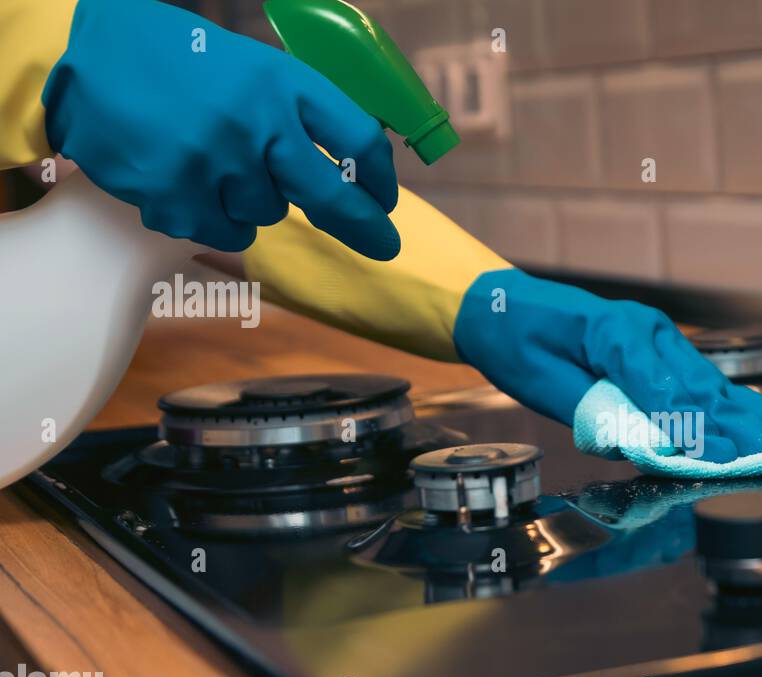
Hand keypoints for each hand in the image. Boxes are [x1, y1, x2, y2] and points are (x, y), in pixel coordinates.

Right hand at [41, 0, 398, 256]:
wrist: (87, 55)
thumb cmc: (180, 63)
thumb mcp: (251, 68)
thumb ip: (296, 113)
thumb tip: (349, 173)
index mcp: (283, 84)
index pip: (356, 139)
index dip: (377, 177)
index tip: (384, 198)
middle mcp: (258, 124)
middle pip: (331, 196)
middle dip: (362, 226)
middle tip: (384, 247)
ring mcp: (218, 164)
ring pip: (268, 214)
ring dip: (252, 199)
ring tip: (215, 162)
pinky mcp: (180, 197)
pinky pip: (225, 232)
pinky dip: (215, 216)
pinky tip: (189, 182)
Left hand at [453, 269, 761, 463]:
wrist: (502, 307)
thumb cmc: (516, 341)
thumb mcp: (541, 381)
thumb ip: (594, 412)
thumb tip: (642, 444)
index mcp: (615, 330)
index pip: (662, 388)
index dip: (693, 428)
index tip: (720, 458)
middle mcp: (646, 330)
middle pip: (698, 386)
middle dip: (736, 427)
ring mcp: (657, 337)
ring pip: (708, 384)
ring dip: (745, 418)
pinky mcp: (659, 350)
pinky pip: (698, 384)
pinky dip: (729, 409)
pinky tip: (756, 426)